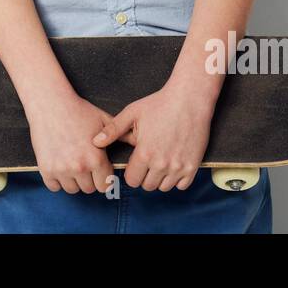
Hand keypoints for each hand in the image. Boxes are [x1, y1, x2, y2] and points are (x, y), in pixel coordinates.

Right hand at [24, 94, 123, 193]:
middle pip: (89, 189)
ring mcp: (61, 169)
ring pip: (71, 189)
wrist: (50, 102)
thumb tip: (137, 142)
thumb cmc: (78, 110)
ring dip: (73, 180)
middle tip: (84, 163)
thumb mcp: (103, 119)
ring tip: (71, 163)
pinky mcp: (45, 168)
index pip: (105, 186)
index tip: (99, 170)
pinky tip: (59, 165)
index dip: (103, 177)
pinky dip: (56, 180)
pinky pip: (54, 186)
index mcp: (96, 159)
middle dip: (88, 179)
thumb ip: (121, 134)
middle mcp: (79, 167)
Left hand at [92, 84, 212, 190]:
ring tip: (160, 162)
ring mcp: (178, 166)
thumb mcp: (132, 113)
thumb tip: (95, 141)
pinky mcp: (193, 166)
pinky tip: (173, 164)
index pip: (132, 180)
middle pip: (147, 186)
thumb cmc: (159, 104)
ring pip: (164, 187)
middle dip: (144, 176)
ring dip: (160, 178)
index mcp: (144, 153)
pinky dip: (177, 178)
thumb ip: (113, 130)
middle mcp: (161, 164)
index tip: (135, 163)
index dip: (131, 172)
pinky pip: (182, 185)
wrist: (189, 99)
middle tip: (147, 161)